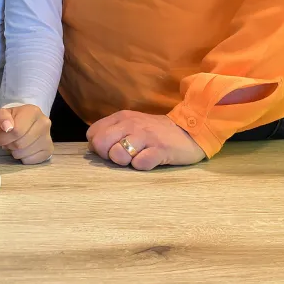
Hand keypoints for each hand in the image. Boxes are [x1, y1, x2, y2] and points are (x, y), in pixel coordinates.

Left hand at [0, 104, 52, 163]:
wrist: (26, 122)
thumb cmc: (13, 119)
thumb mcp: (3, 114)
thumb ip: (2, 118)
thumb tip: (7, 127)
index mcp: (33, 112)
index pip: (16, 131)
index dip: (4, 139)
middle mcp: (44, 123)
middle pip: (21, 144)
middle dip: (9, 146)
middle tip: (5, 143)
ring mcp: (48, 137)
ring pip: (25, 153)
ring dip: (14, 152)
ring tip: (13, 145)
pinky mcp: (49, 149)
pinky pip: (31, 160)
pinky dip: (23, 158)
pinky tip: (22, 150)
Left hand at [87, 110, 204, 169]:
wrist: (191, 130)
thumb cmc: (156, 132)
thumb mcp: (132, 125)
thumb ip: (113, 132)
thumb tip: (93, 147)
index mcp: (121, 117)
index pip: (92, 134)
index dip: (98, 147)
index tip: (112, 149)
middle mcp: (130, 124)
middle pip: (100, 144)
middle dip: (107, 155)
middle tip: (123, 157)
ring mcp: (146, 136)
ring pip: (117, 154)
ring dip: (124, 162)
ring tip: (137, 158)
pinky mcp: (160, 149)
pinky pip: (140, 164)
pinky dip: (142, 166)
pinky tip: (150, 161)